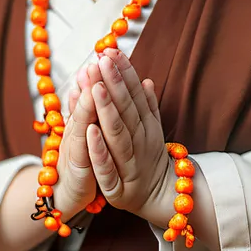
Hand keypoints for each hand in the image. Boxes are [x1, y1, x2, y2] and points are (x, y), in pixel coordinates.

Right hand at [55, 62, 101, 216]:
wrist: (65, 194)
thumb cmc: (80, 159)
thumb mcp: (83, 129)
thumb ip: (84, 103)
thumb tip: (86, 74)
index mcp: (84, 119)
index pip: (93, 92)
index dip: (100, 73)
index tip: (108, 51)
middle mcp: (78, 130)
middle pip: (86, 102)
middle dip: (94, 81)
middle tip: (100, 58)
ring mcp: (75, 149)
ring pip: (81, 124)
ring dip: (88, 104)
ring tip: (95, 83)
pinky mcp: (77, 171)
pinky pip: (82, 155)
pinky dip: (88, 141)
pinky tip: (91, 128)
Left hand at [85, 48, 172, 223]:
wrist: (160, 200)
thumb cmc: (150, 160)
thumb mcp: (153, 131)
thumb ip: (148, 106)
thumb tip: (146, 79)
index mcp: (146, 126)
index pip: (134, 94)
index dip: (124, 72)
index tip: (112, 51)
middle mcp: (140, 142)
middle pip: (126, 109)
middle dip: (114, 83)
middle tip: (102, 59)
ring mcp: (130, 163)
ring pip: (118, 134)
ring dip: (107, 110)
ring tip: (97, 86)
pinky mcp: (118, 187)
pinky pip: (107, 168)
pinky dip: (99, 150)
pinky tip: (89, 130)